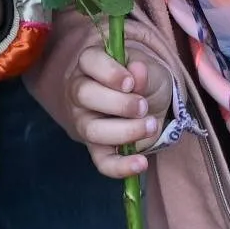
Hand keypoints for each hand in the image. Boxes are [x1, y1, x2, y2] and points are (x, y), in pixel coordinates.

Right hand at [66, 43, 174, 178]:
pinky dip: (122, 167)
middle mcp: (79, 92)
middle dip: (119, 103)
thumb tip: (137, 71)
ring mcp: (85, 122)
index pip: (88, 61)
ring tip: (150, 125)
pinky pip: (102, 162)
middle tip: (143, 106)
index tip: (131, 82)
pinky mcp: (97, 149)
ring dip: (125, 131)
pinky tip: (141, 163)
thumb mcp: (149, 69)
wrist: (149, 101)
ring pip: (92, 130)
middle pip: (85, 95)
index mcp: (90, 64)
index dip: (109, 72)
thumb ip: (144, 71)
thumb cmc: (144, 80)